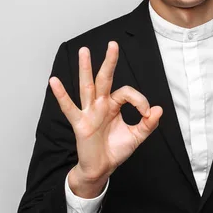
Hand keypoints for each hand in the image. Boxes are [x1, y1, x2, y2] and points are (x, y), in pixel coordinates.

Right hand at [49, 41, 162, 196]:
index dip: (140, 100)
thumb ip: (148, 124)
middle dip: (109, 61)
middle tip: (113, 44)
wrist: (101, 168)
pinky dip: (61, 95)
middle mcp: (100, 104)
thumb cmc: (115, 150)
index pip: (126, 92)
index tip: (147, 113)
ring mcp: (89, 112)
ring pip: (87, 86)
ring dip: (85, 68)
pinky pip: (69, 107)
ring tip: (84, 51)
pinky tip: (54, 81)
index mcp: (113, 105)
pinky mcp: (80, 123)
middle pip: (105, 78)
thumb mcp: (136, 136)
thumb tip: (158, 110)